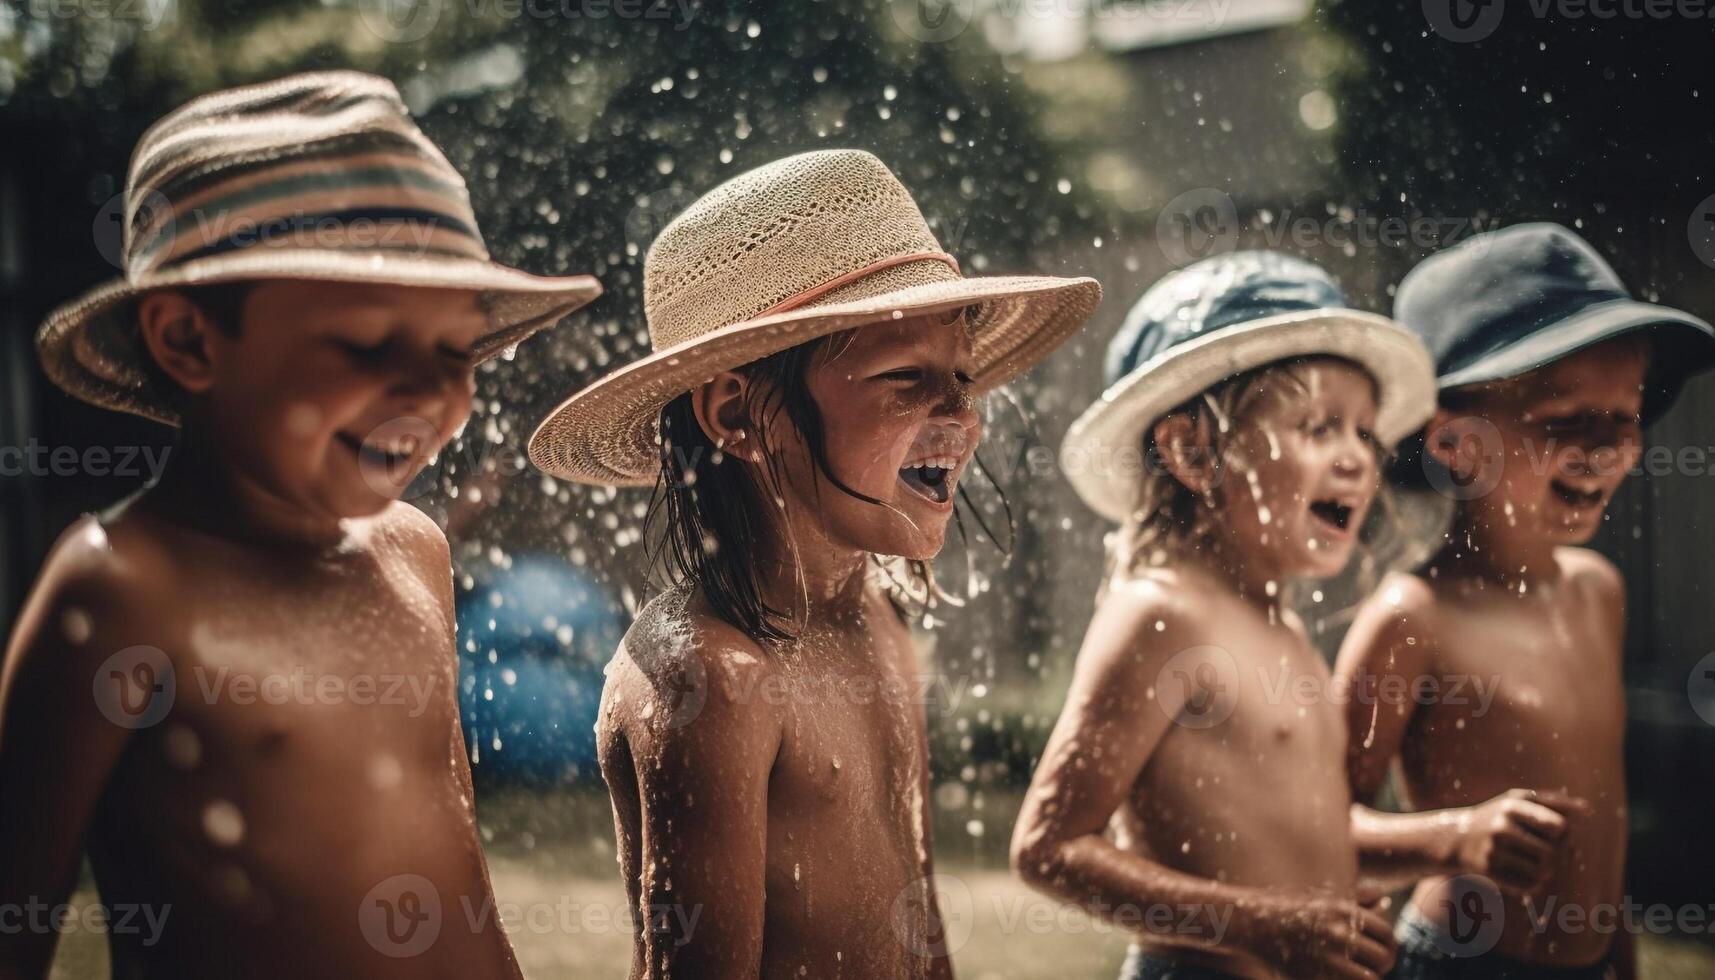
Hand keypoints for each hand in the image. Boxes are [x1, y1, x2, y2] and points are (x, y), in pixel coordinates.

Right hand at [1237, 891, 1396, 979]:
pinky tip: (1344, 976)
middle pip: (1383, 956)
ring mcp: (1327, 956)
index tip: (1385, 950)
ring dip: (1370, 978)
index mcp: (1344, 911)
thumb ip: (1357, 900)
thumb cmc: (1291, 908)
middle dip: (1385, 964)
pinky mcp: (1316, 974)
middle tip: (1379, 967)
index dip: (1390, 944)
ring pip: (1370, 978)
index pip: (1386, 933)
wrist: (1255, 923)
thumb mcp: (1324, 899)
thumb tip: (1385, 900)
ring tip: (1363, 975)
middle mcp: (1339, 933)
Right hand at [1453, 788, 1589, 892]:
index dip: (1564, 833)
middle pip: (1553, 852)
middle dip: (1556, 855)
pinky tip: (1525, 873)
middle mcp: (1501, 827)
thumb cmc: (1498, 816)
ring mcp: (1494, 850)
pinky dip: (1535, 883)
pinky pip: (1530, 886)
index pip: (1558, 826)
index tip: (1555, 833)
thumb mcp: (1519, 800)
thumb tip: (1587, 809)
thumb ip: (1554, 802)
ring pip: (1543, 872)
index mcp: (1512, 806)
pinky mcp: (1490, 871)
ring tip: (1537, 863)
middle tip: (1547, 851)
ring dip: (1547, 870)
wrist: (1457, 837)